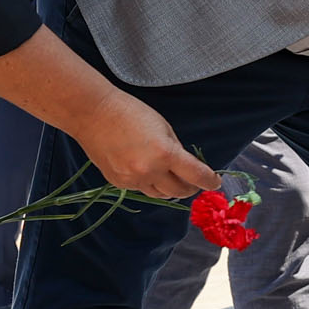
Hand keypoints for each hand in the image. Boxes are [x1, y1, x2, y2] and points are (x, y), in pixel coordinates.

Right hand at [72, 90, 219, 198]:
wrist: (94, 114)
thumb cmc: (131, 113)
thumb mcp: (164, 128)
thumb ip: (177, 151)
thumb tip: (186, 168)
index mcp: (165, 154)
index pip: (196, 176)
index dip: (209, 181)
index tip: (215, 182)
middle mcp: (149, 171)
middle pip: (179, 191)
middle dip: (190, 188)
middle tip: (194, 182)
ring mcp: (132, 179)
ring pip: (160, 194)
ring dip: (170, 188)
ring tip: (171, 177)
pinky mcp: (118, 182)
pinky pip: (141, 189)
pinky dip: (148, 183)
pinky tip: (146, 169)